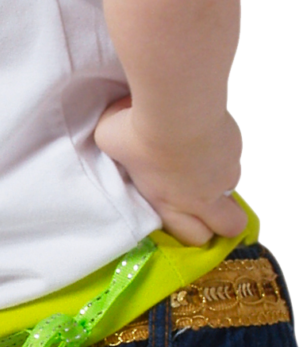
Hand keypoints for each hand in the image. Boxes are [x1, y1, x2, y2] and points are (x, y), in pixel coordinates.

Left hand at [93, 96, 244, 245]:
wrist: (177, 109)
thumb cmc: (137, 132)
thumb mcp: (110, 140)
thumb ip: (115, 147)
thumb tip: (115, 133)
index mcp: (167, 204)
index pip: (193, 237)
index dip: (193, 231)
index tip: (184, 216)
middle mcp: (201, 197)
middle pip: (231, 226)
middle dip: (225, 221)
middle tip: (210, 204)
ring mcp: (224, 175)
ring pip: (232, 189)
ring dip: (221, 182)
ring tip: (202, 160)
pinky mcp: (235, 149)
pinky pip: (234, 157)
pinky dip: (223, 151)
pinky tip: (206, 135)